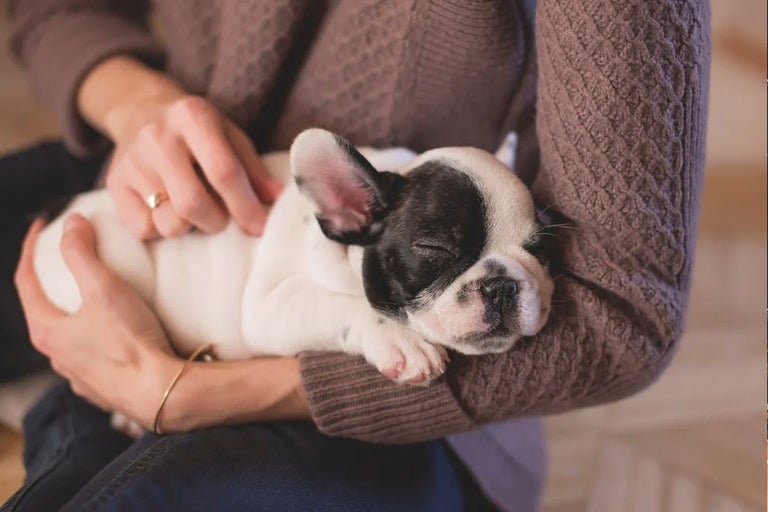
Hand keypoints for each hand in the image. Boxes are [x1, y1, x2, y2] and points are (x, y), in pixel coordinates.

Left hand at [15, 215, 310, 431]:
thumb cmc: (130, 342)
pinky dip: (96, 335)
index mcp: (47, 331)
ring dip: (74, 312)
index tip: (42, 227)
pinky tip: (115, 332)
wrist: (161, 392)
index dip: (31, 249)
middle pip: (44, 310)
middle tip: (67, 260)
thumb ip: (83, 253)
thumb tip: (72, 223)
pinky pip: (92, 355)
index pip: (25, 281)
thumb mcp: (104, 288)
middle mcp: (56, 356)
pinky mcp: (102, 387)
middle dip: (52, 281)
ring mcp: (78, 375)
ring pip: (68, 336)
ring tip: (94, 295)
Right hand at [105, 93, 282, 238]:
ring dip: (189, 227)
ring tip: (193, 210)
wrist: (140, 111)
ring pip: (168, 222)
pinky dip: (161, 229)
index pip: (223, 171)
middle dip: (216, 222)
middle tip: (221, 219)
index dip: (244, 205)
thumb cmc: (198, 132)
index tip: (258, 227)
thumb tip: (276, 199)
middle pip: (192, 203)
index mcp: (193, 116)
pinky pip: (143, 229)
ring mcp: (131, 160)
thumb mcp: (230, 137)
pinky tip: (167, 209)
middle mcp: (157, 135)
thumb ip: (253, 170)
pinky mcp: (114, 183)